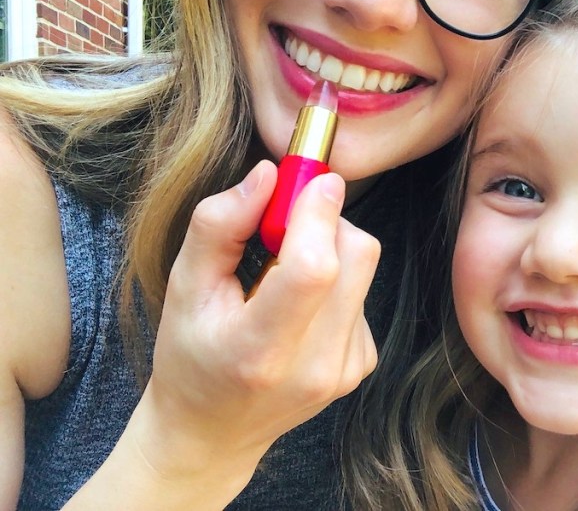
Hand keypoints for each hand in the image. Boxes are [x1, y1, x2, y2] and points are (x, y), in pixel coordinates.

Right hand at [134, 161, 379, 490]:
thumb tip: (268, 175)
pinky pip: (362, 292)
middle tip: (282, 227)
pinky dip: (336, 282)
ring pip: (363, 268)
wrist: (212, 432)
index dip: (319, 214)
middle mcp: (314, 365)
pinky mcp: (361, 364)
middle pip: (355, 257)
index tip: (312, 180)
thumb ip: (219, 225)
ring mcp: (344, 369)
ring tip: (281, 277)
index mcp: (260, 350)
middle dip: (325, 221)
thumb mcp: (183, 287)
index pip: (314, 269)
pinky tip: (299, 306)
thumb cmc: (190, 355)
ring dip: (328, 251)